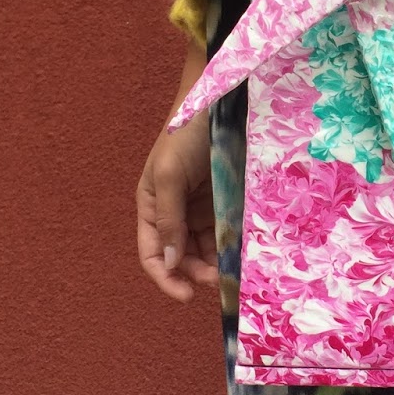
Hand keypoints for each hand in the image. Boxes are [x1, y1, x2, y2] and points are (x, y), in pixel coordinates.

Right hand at [136, 47, 220, 302]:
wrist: (217, 99)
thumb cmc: (185, 133)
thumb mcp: (170, 174)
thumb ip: (168, 219)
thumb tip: (168, 263)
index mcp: (150, 206)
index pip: (151, 254)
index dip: (165, 278)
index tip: (186, 296)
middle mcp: (173, 212)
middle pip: (181, 256)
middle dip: (196, 272)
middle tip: (219, 280)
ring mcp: (200, 207)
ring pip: (206, 248)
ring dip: (215, 263)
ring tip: (232, 271)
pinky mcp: (224, 201)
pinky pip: (226, 231)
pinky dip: (231, 246)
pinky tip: (242, 254)